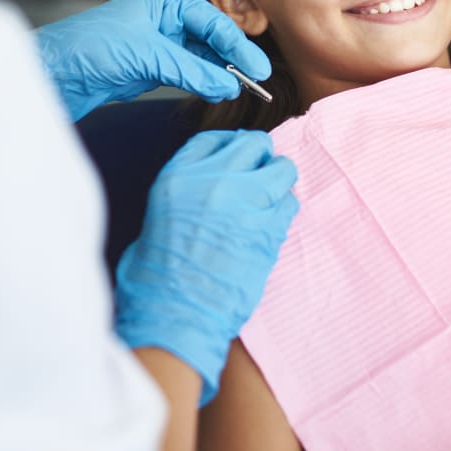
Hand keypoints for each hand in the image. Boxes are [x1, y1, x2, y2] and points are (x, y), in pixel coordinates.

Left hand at [36, 0, 270, 120]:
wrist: (52, 74)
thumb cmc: (87, 49)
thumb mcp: (146, 56)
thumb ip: (191, 71)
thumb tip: (228, 86)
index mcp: (162, 2)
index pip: (211, 21)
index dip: (237, 44)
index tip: (257, 67)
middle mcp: (163, 20)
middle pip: (210, 38)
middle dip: (233, 57)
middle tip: (258, 78)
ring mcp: (159, 45)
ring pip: (201, 58)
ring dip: (220, 73)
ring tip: (241, 88)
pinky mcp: (152, 69)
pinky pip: (188, 74)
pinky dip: (204, 83)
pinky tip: (218, 91)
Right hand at [115, 129, 297, 405]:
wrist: (176, 312)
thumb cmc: (159, 274)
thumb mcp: (160, 213)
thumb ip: (191, 186)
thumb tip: (217, 178)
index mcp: (180, 175)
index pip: (215, 138)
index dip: (232, 145)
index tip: (239, 155)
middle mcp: (216, 181)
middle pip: (255, 144)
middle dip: (260, 158)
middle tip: (258, 177)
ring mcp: (247, 202)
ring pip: (283, 169)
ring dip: (278, 182)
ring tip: (267, 202)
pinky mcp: (271, 228)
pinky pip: (291, 203)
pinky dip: (284, 210)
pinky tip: (270, 226)